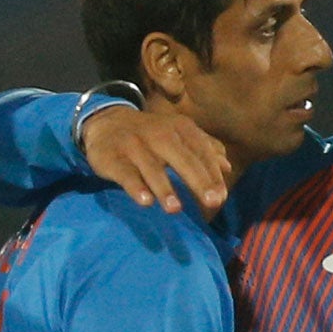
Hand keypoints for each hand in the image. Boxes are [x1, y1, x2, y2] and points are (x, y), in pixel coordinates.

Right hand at [82, 105, 230, 215]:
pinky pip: (125, 174)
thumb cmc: (151, 135)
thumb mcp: (178, 135)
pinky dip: (135, 187)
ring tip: (176, 209)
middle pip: (181, 158)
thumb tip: (226, 167)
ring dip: (164, 188)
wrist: (107, 122)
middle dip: (198, 180)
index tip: (221, 197)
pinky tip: (145, 202)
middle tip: (212, 202)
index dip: (212, 174)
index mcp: (179, 128)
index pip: (200, 151)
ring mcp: (134, 145)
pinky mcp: (112, 158)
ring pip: (151, 167)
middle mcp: (158, 133)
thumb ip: (203, 149)